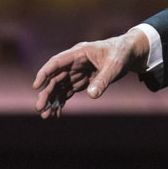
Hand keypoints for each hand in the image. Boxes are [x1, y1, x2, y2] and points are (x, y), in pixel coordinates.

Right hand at [32, 28, 149, 117]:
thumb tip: (92, 95)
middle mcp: (75, 63)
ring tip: (46, 115)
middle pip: (55, 78)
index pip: (57, 62)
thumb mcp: (115, 66)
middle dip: (47, 93)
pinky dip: (62, 101)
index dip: (45, 73)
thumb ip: (103, 80)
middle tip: (40, 108)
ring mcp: (77, 72)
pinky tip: (56, 113)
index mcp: (80, 53)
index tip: (37, 85)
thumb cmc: (121, 54)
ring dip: (52, 100)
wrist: (130, 53)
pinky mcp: (82, 80)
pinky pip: (68, 91)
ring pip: (60, 87)